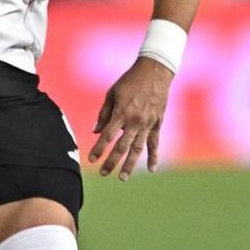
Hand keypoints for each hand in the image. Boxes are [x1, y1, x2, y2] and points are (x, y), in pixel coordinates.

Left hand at [88, 57, 172, 180]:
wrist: (155, 72)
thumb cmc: (130, 81)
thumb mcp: (113, 93)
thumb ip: (104, 113)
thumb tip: (96, 131)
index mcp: (121, 113)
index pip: (107, 136)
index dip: (99, 149)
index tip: (91, 160)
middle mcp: (135, 121)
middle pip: (121, 146)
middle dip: (112, 162)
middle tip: (103, 173)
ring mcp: (148, 124)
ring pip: (138, 149)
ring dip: (130, 164)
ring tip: (122, 177)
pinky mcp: (157, 123)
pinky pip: (155, 143)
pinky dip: (154, 156)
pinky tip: (151, 169)